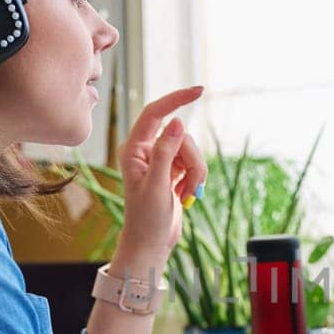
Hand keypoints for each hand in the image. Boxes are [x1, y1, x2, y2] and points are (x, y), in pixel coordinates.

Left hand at [113, 86, 207, 273]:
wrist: (151, 243)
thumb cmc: (146, 219)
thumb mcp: (157, 185)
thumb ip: (166, 153)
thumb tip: (176, 122)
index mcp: (133, 149)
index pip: (155, 113)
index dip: (176, 99)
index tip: (199, 91)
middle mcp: (146, 150)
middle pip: (180, 136)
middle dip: (192, 160)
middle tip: (185, 186)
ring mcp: (161, 159)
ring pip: (191, 149)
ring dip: (195, 172)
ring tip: (185, 194)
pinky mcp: (174, 169)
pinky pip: (195, 161)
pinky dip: (196, 178)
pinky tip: (186, 194)